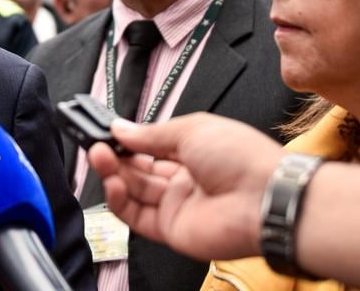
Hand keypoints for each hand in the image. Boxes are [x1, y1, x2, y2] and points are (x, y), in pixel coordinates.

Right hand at [87, 113, 283, 261]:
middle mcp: (184, 180)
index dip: (129, 140)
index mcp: (194, 152)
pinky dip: (118, 199)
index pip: (151, 147)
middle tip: (96, 143)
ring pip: (133, 191)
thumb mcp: (191, 129)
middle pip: (139, 169)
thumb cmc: (241, 158)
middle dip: (116, 155)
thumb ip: (150, 134)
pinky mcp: (170, 229)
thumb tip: (121, 129)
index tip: (107, 131)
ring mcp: (177, 205)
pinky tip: (112, 181)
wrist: (263, 197)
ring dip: (112, 173)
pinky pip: (135, 216)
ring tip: (99, 155)